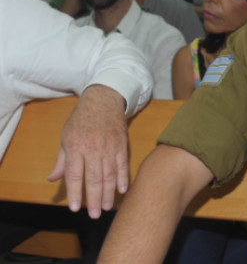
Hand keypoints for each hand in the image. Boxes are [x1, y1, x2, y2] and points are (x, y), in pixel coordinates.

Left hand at [47, 85, 128, 218]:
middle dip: (94, 198)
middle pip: (94, 178)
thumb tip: (53, 179)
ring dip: (108, 193)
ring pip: (109, 174)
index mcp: (76, 147)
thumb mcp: (66, 137)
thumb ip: (61, 160)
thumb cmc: (81, 120)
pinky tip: (122, 190)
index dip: (75, 192)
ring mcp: (109, 147)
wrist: (103, 101)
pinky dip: (123, 178)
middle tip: (94, 214)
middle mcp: (93, 149)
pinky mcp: (122, 145)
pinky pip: (123, 165)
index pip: (74, 175)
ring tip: (106, 207)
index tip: (75, 208)